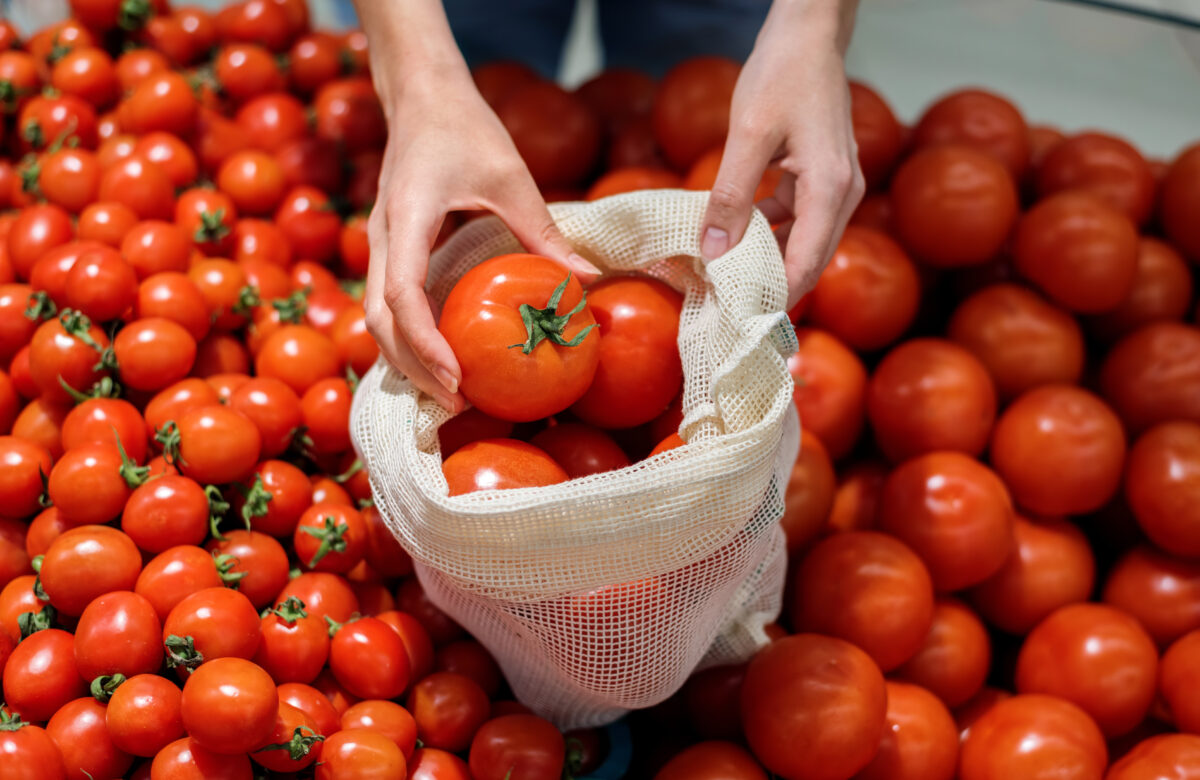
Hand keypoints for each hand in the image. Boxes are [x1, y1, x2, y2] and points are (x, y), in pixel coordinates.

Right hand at [363, 65, 599, 411]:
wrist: (422, 95)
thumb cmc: (466, 127)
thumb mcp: (511, 176)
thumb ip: (544, 231)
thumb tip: (588, 282)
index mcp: (408, 217)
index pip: (401, 295)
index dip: (425, 343)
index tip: (455, 377)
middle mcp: (383, 237)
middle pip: (379, 321)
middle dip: (413, 368)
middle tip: (458, 402)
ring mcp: (381, 245)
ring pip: (376, 319)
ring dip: (406, 360)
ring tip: (451, 394)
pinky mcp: (390, 249)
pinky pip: (388, 305)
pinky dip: (407, 339)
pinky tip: (440, 361)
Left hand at [699, 0, 864, 308]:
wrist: (808, 36)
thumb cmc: (783, 74)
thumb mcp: (748, 135)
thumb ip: (730, 194)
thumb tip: (714, 250)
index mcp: (832, 189)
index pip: (806, 265)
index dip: (774, 298)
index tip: (739, 321)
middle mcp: (843, 194)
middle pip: (808, 262)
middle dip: (769, 288)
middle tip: (726, 311)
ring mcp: (835, 188)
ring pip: (801, 243)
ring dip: (764, 261)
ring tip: (721, 280)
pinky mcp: (821, 179)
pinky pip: (795, 221)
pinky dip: (767, 234)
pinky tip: (732, 238)